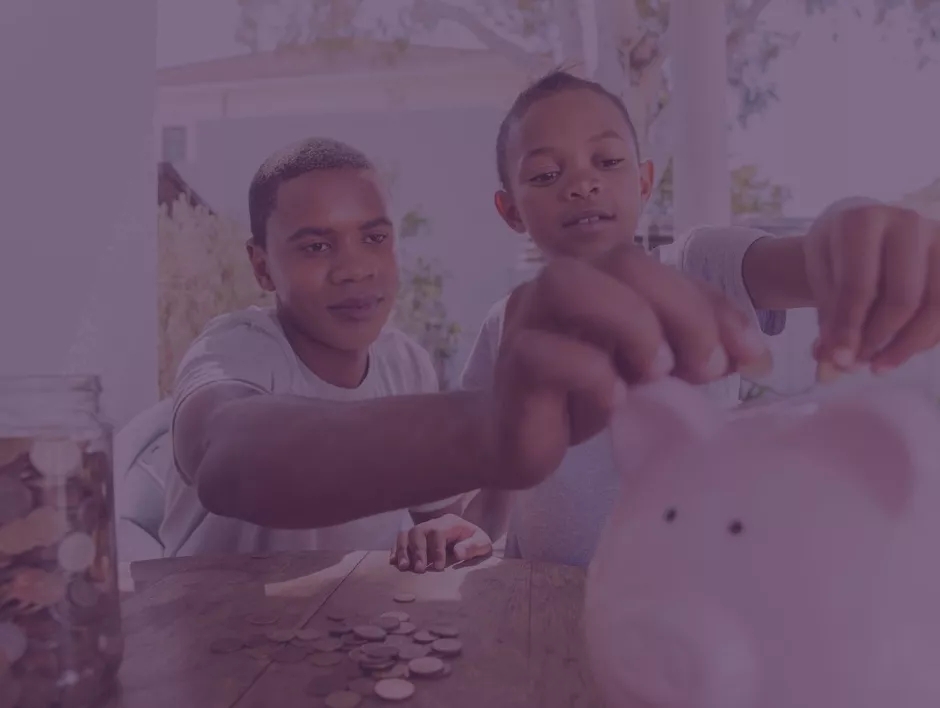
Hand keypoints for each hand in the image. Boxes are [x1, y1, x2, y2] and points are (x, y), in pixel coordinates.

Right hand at [390, 514, 492, 572]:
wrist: (470, 539)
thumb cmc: (475, 543)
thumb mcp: (483, 544)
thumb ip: (473, 547)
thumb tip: (457, 552)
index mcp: (451, 523)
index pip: (438, 532)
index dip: (436, 549)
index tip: (439, 567)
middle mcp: (434, 523)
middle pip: (419, 531)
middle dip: (417, 551)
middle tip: (419, 569)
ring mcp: (423, 529)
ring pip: (406, 534)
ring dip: (403, 550)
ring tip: (404, 567)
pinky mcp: (414, 538)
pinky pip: (400, 539)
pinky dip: (396, 549)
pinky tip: (394, 562)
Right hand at [488, 243, 773, 488]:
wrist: (516, 440)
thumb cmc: (582, 396)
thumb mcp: (647, 369)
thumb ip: (690, 351)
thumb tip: (753, 355)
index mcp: (598, 279)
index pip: (662, 269)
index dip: (714, 306)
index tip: (752, 356)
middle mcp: (560, 284)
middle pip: (622, 260)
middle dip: (680, 310)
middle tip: (704, 368)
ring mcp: (528, 319)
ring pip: (569, 284)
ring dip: (629, 324)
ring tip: (655, 373)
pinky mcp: (511, 361)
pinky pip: (545, 352)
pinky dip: (591, 374)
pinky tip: (613, 402)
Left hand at [803, 199, 939, 375]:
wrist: (858, 235)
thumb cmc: (836, 256)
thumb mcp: (820, 279)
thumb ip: (830, 316)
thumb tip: (836, 361)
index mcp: (862, 222)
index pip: (858, 285)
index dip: (849, 328)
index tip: (839, 360)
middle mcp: (906, 223)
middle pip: (903, 298)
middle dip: (879, 339)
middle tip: (857, 364)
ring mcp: (938, 237)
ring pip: (936, 306)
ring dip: (907, 345)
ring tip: (878, 366)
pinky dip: (926, 338)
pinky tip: (900, 351)